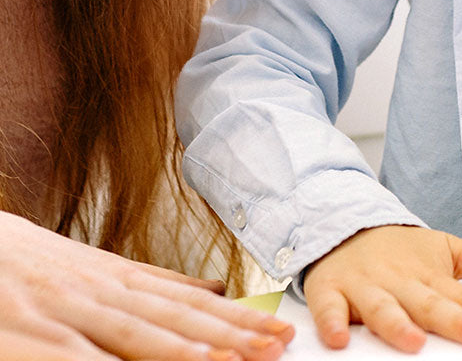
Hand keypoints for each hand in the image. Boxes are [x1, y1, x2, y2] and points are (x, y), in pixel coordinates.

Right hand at [0, 211, 293, 360]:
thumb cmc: (33, 263)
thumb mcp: (99, 267)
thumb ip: (155, 281)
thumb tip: (214, 288)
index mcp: (121, 280)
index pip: (191, 303)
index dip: (238, 319)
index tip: (279, 331)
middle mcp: (101, 294)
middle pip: (175, 318)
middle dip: (229, 335)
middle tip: (275, 347)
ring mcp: (65, 313)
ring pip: (132, 334)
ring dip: (182, 350)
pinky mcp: (27, 335)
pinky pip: (72, 357)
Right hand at [304, 224, 461, 352]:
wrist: (344, 226)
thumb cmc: (400, 251)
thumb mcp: (446, 250)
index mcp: (429, 276)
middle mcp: (400, 282)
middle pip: (428, 305)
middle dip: (453, 321)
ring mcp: (365, 286)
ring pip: (382, 309)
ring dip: (397, 325)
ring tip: (414, 342)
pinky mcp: (331, 291)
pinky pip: (329, 309)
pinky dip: (332, 323)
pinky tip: (340, 339)